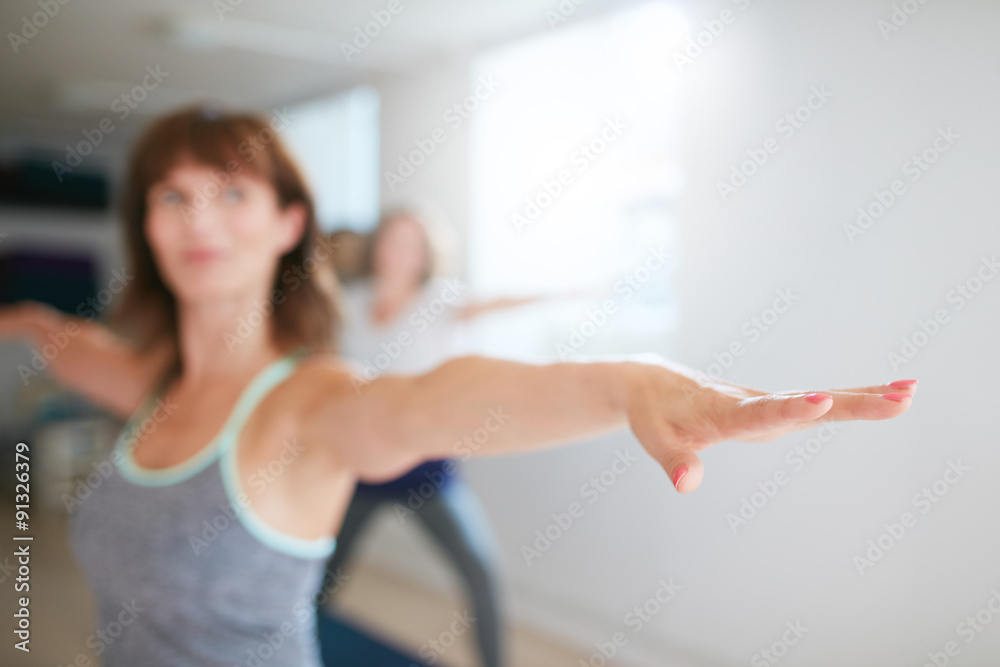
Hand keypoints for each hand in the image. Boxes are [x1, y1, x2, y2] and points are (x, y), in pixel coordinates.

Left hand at [624, 357, 916, 492]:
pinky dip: (852, 397)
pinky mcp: (774, 406)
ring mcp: (767, 403)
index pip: (761, 412)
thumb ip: (674, 461)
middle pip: (807, 404)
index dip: (790, 409)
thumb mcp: (655, 439)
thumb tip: (687, 484)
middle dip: (851, 402)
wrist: (653, 383)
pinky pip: (818, 402)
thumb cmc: (655, 414)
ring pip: (821, 399)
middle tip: (899, 399)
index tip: (820, 399)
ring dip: (863, 397)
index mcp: (724, 412)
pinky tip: (890, 395)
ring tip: (910, 394)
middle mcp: (753, 403)